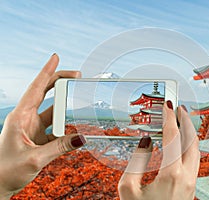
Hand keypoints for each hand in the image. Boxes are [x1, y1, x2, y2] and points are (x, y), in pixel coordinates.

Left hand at [0, 54, 86, 198]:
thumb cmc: (5, 171)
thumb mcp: (34, 159)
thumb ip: (60, 148)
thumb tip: (82, 138)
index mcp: (20, 117)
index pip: (36, 89)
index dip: (47, 72)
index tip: (55, 57)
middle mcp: (26, 119)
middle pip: (45, 93)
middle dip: (60, 82)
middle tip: (77, 75)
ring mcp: (32, 128)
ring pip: (53, 111)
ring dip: (65, 107)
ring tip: (79, 100)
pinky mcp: (38, 137)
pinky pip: (56, 128)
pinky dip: (65, 127)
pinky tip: (74, 131)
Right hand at [118, 101, 199, 199]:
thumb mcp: (128, 188)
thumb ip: (136, 161)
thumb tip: (145, 142)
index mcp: (172, 174)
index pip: (172, 137)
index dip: (168, 118)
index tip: (166, 106)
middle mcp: (187, 177)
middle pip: (192, 140)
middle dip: (186, 121)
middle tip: (178, 108)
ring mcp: (191, 183)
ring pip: (196, 150)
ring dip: (189, 132)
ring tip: (182, 121)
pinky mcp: (190, 188)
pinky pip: (193, 160)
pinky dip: (188, 146)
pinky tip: (180, 144)